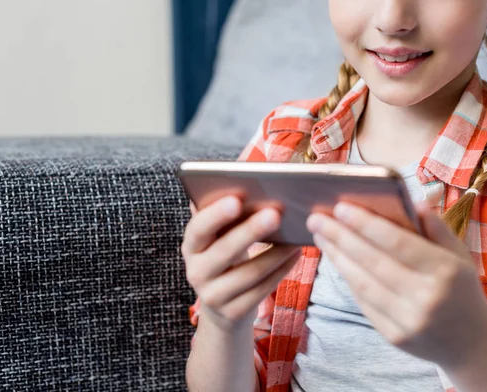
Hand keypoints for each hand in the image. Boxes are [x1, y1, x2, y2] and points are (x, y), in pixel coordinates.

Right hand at [182, 196, 300, 331]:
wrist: (222, 306)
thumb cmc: (225, 257)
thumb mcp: (218, 237)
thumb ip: (222, 212)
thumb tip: (239, 172)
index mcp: (190, 247)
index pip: (197, 229)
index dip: (215, 215)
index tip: (237, 199)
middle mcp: (196, 272)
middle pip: (224, 252)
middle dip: (251, 231)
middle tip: (275, 213)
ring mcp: (213, 296)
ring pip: (249, 274)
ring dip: (276, 254)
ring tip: (296, 237)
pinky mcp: (234, 313)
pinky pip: (262, 291)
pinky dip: (281, 271)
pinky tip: (295, 254)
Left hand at [306, 202, 486, 368]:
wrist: (472, 345)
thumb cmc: (461, 290)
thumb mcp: (459, 255)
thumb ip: (436, 228)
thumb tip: (411, 201)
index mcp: (445, 271)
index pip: (397, 242)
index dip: (366, 224)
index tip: (340, 207)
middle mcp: (426, 297)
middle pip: (372, 261)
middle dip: (340, 236)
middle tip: (317, 218)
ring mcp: (408, 320)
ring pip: (362, 282)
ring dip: (337, 257)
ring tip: (320, 236)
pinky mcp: (395, 337)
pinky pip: (364, 302)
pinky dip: (348, 279)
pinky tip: (336, 260)